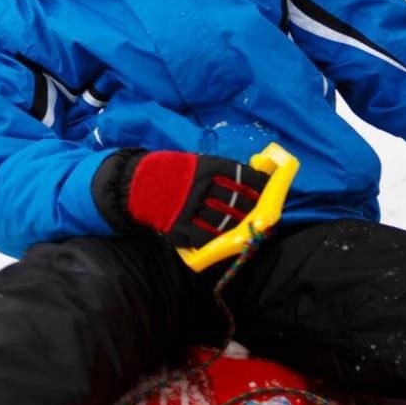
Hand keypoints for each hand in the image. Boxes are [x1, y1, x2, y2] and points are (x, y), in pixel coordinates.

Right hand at [92, 150, 268, 247]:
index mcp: (205, 169)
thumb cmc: (169, 171)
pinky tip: (225, 240)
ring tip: (246, 228)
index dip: (260, 186)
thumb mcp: (195, 163)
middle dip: (253, 211)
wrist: (136, 184)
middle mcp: (200, 189)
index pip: (243, 178)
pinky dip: (218, 241)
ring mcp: (189, 210)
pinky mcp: (179, 228)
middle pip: (238, 204)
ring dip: (239, 227)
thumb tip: (251, 178)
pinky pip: (205, 239)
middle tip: (262, 215)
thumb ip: (219, 171)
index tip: (269, 190)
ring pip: (225, 223)